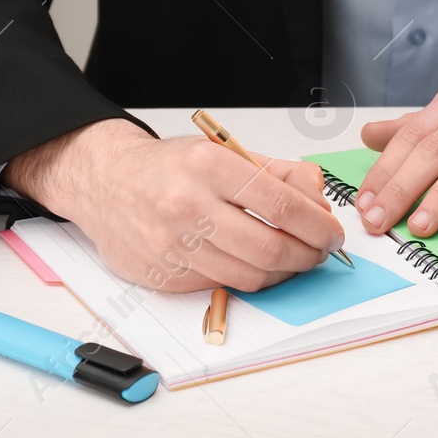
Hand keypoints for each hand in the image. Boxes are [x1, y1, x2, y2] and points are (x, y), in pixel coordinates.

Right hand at [3, 118, 345, 292]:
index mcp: (209, 167)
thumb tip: (318, 199)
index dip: (316, 225)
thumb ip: (278, 173)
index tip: (332, 233)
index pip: (280, 205)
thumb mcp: (224, 152)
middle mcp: (188, 206)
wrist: (106, 181)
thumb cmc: (170, 167)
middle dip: (307, 255)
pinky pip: (220, 285)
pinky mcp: (163, 275)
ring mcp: (172, 245)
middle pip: (268, 247)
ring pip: (248, 275)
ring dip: (282, 272)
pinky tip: (253, 263)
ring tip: (293, 259)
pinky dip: (246, 278)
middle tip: (319, 251)